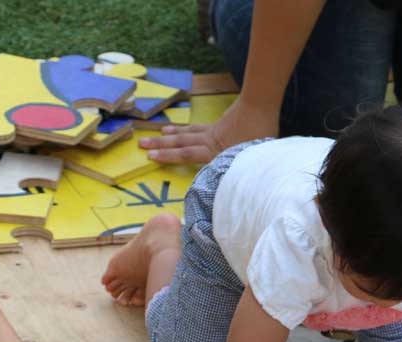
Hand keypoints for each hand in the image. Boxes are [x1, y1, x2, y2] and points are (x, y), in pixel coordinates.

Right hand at [138, 97, 278, 163]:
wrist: (260, 104)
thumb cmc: (261, 131)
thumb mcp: (254, 154)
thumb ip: (241, 166)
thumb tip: (235, 178)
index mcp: (216, 150)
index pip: (187, 154)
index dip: (169, 156)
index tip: (151, 157)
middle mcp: (209, 141)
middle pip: (181, 143)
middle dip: (160, 145)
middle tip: (140, 144)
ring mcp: (212, 132)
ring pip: (186, 133)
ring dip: (169, 136)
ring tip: (155, 135)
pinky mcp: (217, 125)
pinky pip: (195, 128)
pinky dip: (184, 129)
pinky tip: (178, 129)